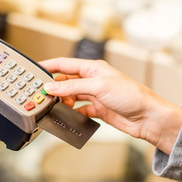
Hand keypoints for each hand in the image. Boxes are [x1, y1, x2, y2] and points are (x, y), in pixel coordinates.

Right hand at [39, 57, 181, 154]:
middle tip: (41, 94)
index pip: (64, 64)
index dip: (48, 66)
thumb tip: (51, 87)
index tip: (34, 70)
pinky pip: (78, 109)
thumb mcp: (98, 86)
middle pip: (65, 81)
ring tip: (54, 106)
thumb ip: (72, 86)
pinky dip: (71, 112)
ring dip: (62, 101)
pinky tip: (67, 115)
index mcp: (92, 68)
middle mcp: (92, 80)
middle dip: (53, 87)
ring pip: (70, 96)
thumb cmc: (131, 95)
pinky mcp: (97, 109)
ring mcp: (94, 95)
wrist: (147, 117)